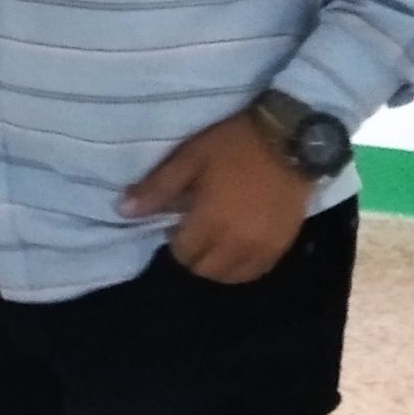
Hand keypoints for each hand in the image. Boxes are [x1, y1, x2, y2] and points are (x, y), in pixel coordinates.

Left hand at [119, 110, 315, 284]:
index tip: (180, 217)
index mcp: (210, 223)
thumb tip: (122, 212)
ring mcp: (262, 250)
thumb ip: (158, 188)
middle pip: (204, 270)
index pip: (182, 252)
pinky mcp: (282, 247)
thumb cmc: (234, 144)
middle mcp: (236, 245)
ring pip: (229, 277)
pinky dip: (242, 266)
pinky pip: (255, 272)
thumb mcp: (190, 157)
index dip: (175, 236)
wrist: (291, 138)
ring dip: (217, 263)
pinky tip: (239, 245)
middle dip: (194, 253)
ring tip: (218, 236)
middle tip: (197, 226)